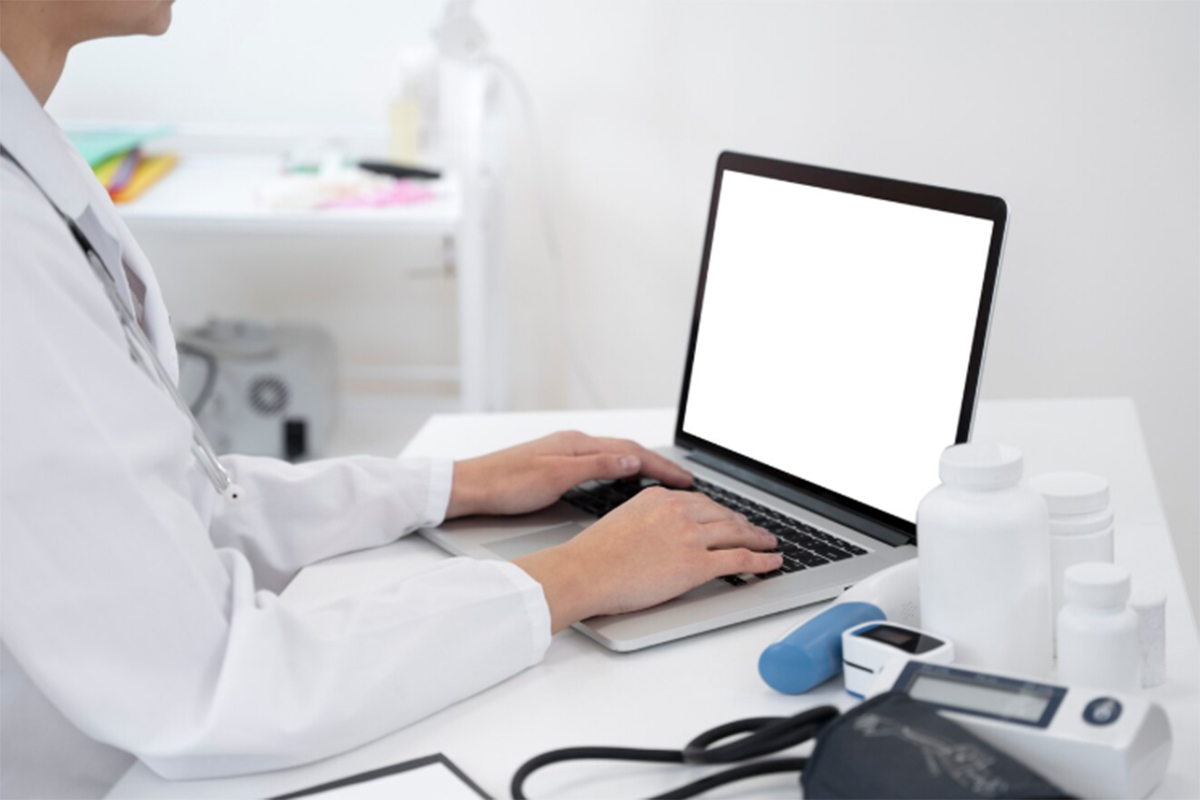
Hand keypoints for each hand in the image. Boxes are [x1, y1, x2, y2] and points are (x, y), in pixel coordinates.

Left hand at [446, 430, 692, 517]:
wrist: (470, 487)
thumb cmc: (505, 483)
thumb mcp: (556, 477)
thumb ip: (597, 466)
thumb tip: (633, 458)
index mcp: (578, 443)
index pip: (631, 450)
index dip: (661, 466)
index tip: (685, 479)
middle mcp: (574, 444)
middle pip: (627, 449)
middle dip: (658, 464)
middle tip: (684, 482)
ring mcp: (565, 453)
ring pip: (615, 456)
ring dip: (642, 466)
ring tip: (663, 482)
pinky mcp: (556, 465)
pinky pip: (600, 464)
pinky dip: (621, 471)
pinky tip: (624, 482)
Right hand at [512, 488, 782, 631]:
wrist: (585, 571)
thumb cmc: (594, 555)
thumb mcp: (622, 519)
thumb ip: (648, 520)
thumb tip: (660, 534)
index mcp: (659, 498)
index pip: (699, 502)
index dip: (719, 512)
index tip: (728, 516)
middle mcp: (679, 510)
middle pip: (722, 515)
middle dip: (742, 523)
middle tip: (754, 529)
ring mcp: (690, 536)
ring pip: (737, 533)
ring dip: (759, 539)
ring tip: (770, 544)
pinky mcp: (697, 563)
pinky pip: (739, 559)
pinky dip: (761, 560)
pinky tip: (771, 561)